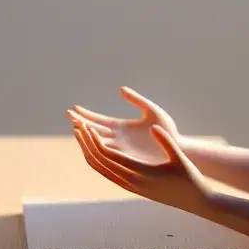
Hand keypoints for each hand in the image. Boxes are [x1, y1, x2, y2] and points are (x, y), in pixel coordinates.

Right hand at [67, 87, 182, 164]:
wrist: (179, 149)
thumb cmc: (169, 131)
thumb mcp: (152, 111)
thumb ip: (137, 100)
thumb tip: (120, 89)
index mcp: (123, 126)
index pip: (100, 120)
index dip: (87, 115)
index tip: (74, 108)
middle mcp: (119, 139)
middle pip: (95, 131)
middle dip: (81, 123)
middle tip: (68, 115)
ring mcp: (122, 150)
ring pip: (99, 143)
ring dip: (87, 136)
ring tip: (75, 127)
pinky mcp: (128, 158)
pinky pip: (109, 154)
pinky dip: (98, 149)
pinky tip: (90, 144)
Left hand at [71, 115, 217, 217]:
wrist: (194, 202)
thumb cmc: (190, 177)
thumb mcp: (179, 157)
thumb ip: (165, 141)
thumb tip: (152, 128)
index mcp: (141, 172)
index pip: (109, 155)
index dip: (95, 140)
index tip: (87, 125)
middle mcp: (131, 182)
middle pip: (100, 162)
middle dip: (86, 143)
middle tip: (76, 126)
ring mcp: (130, 188)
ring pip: (101, 170)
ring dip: (88, 153)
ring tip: (80, 137)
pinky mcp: (131, 190)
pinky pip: (108, 175)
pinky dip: (97, 163)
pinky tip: (94, 152)